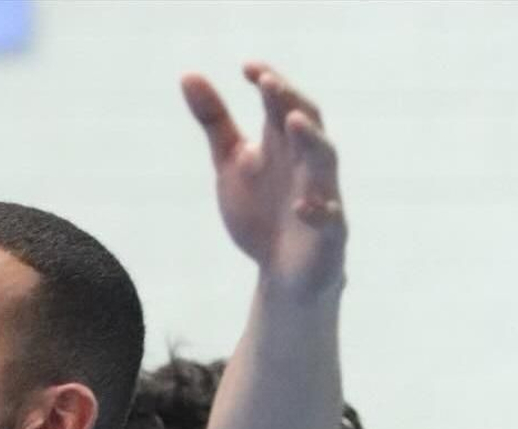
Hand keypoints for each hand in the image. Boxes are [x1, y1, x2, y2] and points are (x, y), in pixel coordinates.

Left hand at [182, 64, 345, 297]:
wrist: (282, 273)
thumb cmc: (261, 210)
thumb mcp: (231, 162)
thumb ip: (215, 121)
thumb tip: (187, 74)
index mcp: (283, 144)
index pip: (281, 103)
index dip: (268, 83)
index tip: (247, 67)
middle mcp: (306, 163)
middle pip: (306, 123)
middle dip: (289, 101)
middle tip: (269, 83)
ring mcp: (322, 196)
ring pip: (324, 162)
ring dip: (311, 140)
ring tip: (293, 122)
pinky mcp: (328, 234)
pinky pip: (330, 219)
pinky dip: (317, 210)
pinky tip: (299, 206)